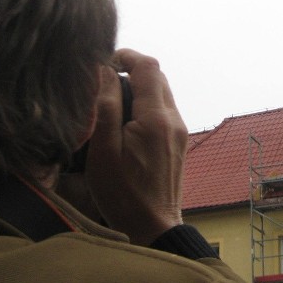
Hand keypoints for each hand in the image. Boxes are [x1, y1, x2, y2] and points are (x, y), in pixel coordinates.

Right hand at [83, 49, 187, 245]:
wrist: (153, 227)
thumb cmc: (123, 193)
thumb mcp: (103, 150)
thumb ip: (106, 106)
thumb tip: (105, 71)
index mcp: (156, 118)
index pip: (149, 67)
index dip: (127, 55)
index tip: (105, 61)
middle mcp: (173, 119)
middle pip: (158, 76)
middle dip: (132, 69)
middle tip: (104, 80)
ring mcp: (179, 131)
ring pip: (162, 91)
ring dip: (139, 87)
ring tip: (111, 101)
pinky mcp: (178, 141)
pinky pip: (164, 109)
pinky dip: (146, 104)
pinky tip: (125, 121)